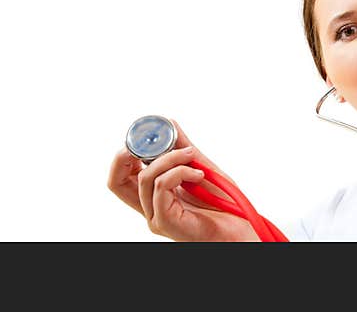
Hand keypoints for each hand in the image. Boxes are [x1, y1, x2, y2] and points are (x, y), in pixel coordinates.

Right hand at [107, 119, 259, 241]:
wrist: (241, 232)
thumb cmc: (224, 206)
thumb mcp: (200, 168)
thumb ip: (183, 148)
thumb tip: (169, 123)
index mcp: (153, 196)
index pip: (121, 177)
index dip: (123, 154)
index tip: (142, 135)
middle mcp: (150, 208)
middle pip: (116, 181)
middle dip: (126, 154)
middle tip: (148, 139)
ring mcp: (156, 217)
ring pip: (145, 177)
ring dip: (170, 157)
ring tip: (191, 157)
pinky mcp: (166, 222)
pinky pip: (161, 186)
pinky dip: (179, 171)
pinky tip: (198, 174)